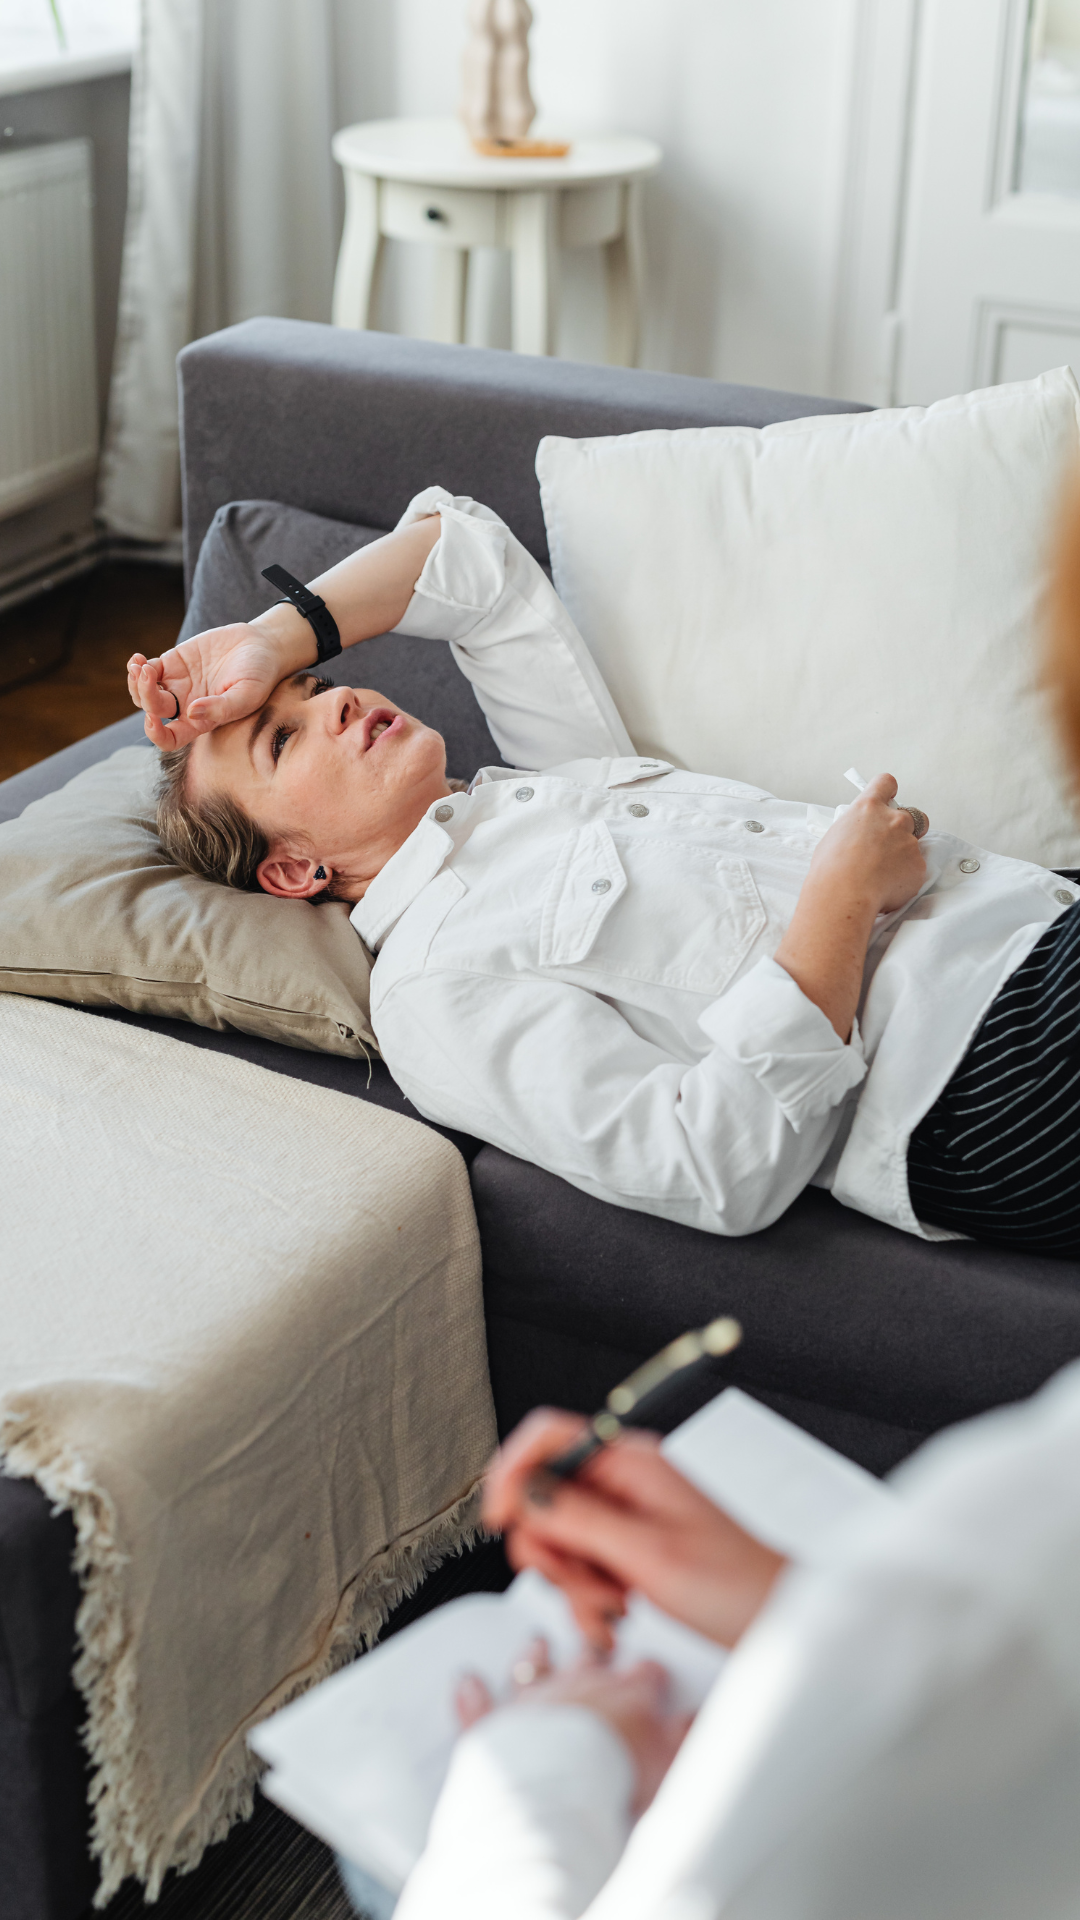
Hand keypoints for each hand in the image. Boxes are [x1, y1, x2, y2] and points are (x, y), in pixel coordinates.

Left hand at [127, 615, 311, 749]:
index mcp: (202, 722)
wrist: (262, 645)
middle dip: (145, 695)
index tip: (151, 719)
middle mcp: (186, 706)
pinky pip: (148, 670)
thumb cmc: (260, 675)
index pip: (171, 738)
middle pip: (153, 711)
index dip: (156, 734)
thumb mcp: (247, 694)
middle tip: (148, 674)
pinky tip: (138, 659)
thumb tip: (191, 712)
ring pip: (144, 693)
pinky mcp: (174, 663)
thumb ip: (222, 708)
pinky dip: (138, 667)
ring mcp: (178, 684)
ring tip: (139, 666)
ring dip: (135, 683)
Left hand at [455, 1635, 690, 1815]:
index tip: (654, 1672)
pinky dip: (472, 1694)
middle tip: (595, 1637)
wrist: (563, 1788)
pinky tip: (465, 1680)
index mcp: (624, 1698)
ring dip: (535, 1656)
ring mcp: (535, 1703)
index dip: (651, 1675)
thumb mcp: (670, 1763)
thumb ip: (687, 1737)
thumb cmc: (616, 1776)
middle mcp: (578, 1689)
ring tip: (536, 1640)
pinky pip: (480, 1706)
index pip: (644, 1677)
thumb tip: (700, 1721)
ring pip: (534, 1669)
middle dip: (593, 1649)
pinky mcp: (496, 1728)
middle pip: (588, 1660)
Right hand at [483, 1410, 786, 1652]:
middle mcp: (624, 1481)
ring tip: (612, 1604)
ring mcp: (624, 1516)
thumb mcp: (647, 1554)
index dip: (512, 1473)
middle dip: (552, 1549)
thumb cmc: (735, 1585)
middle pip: (542, 1496)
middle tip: (585, 1580)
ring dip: (572, 1581)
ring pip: (556, 1538)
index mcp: (631, 1461)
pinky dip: (586, 1598)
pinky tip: (616, 1615)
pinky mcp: (626, 1550)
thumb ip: (580, 1519)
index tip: (500, 1519)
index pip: (547, 1436)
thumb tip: (523, 1493)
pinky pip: (578, 1566)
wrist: (775, 1624)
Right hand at [810, 772, 926, 917]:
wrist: (844, 894)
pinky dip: (905, 878)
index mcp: (869, 808)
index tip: (889, 797)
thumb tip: (860, 838)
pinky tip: (886, 887)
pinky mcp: (919, 865)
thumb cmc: (831, 869)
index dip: (889, 790)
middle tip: (889, 847)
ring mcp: (909, 842)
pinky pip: (915, 869)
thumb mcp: (835, 837)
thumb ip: (856, 830)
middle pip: (914, 815)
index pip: (886, 783)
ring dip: (903, 856)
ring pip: (913, 846)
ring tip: (881, 875)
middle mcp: (893, 820)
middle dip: (905, 829)